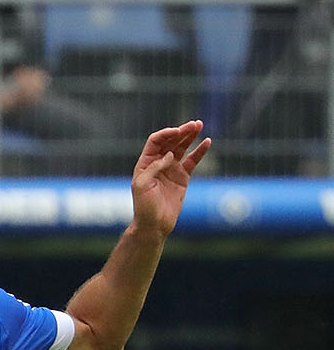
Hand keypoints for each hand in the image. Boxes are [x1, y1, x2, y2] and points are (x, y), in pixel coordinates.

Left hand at [130, 121, 209, 236]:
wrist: (154, 224)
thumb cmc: (144, 207)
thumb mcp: (142, 185)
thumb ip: (155, 168)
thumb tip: (170, 154)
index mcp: (145, 164)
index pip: (155, 142)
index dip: (166, 134)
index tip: (177, 132)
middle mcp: (158, 163)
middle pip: (171, 142)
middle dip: (181, 132)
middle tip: (193, 124)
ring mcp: (172, 169)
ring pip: (182, 148)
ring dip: (190, 136)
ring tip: (199, 125)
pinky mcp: (183, 177)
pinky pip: (193, 160)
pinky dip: (200, 151)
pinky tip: (207, 142)